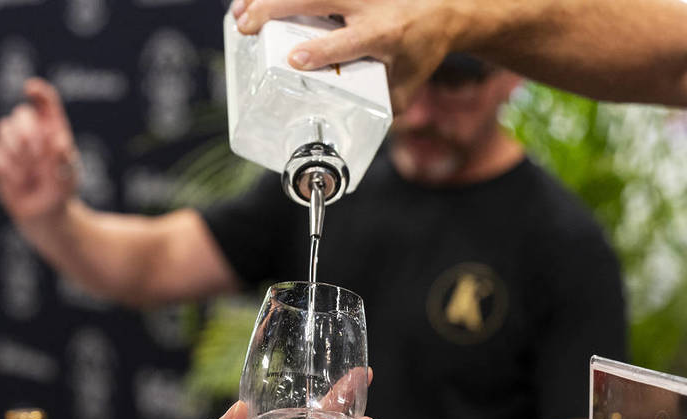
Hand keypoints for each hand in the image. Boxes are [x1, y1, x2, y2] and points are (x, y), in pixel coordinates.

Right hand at [0, 78, 79, 226]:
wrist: (45, 214)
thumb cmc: (61, 191)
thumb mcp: (68, 176)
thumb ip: (63, 158)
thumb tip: (58, 140)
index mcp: (54, 129)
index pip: (46, 102)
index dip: (38, 92)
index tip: (30, 89)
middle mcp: (33, 132)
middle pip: (20, 114)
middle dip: (27, 132)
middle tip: (38, 155)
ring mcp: (13, 143)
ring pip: (3, 128)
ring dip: (17, 153)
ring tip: (31, 174)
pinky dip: (6, 167)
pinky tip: (19, 182)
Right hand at [232, 0, 495, 110]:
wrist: (445, 7)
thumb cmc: (420, 50)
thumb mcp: (406, 85)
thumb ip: (381, 108)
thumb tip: (352, 137)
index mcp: (383, 35)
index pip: (346, 42)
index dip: (320, 50)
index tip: (294, 60)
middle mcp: (369, 5)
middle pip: (314, 0)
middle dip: (274, 11)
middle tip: (245, 27)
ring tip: (240, 10)